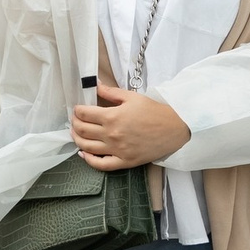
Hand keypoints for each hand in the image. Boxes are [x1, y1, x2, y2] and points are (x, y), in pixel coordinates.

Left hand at [70, 85, 191, 168]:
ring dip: (77, 139)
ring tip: (76, 134)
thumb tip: (95, 85)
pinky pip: (101, 164)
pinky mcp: (124, 161)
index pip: (84, 114)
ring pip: (87, 148)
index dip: (77, 110)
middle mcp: (111, 134)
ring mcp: (117, 150)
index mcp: (112, 116)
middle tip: (75, 120)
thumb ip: (111, 92)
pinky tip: (83, 154)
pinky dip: (89, 161)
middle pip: (82, 130)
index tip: (78, 109)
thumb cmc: (154, 111)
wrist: (174, 128)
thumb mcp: (132, 97)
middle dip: (74, 123)